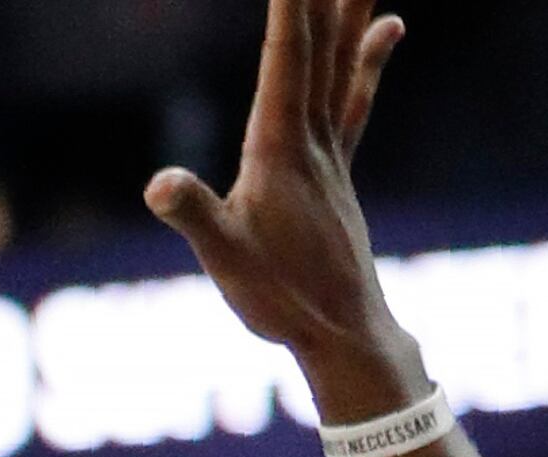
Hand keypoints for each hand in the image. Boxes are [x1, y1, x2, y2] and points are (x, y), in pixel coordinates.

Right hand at [143, 0, 429, 420]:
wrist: (346, 334)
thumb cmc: (282, 299)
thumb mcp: (224, 258)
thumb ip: (193, 215)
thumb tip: (158, 184)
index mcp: (280, 148)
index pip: (285, 58)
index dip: (290, 5)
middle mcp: (312, 139)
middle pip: (322, 47)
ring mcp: (331, 152)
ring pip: (344, 61)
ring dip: (351, 8)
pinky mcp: (337, 168)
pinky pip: (355, 95)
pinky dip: (369, 56)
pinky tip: (389, 26)